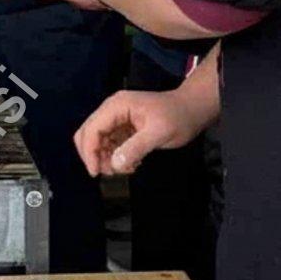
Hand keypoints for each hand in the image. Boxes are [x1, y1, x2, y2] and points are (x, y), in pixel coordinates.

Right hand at [73, 89, 215, 175]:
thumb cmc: (178, 117)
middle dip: (94, 156)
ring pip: (97, 141)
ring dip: (105, 158)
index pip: (92, 129)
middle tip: (109, 173)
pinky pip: (109, 144)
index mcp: (117, 106)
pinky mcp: (122, 127)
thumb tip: (115, 165)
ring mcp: (116, 118)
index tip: (96, 172)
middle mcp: (112, 110)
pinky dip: (114, 157)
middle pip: (88, 134)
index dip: (89, 152)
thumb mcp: (159, 134)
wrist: (192, 110)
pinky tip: (131, 163)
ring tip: (126, 168)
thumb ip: (136, 148)